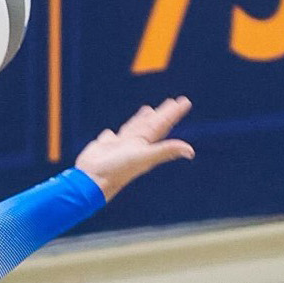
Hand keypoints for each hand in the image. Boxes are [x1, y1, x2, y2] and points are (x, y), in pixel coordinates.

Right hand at [74, 93, 194, 198]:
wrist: (92, 180)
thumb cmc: (117, 169)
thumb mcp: (144, 157)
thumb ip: (165, 151)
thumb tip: (191, 152)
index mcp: (145, 145)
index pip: (162, 125)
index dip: (173, 113)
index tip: (184, 102)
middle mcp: (134, 145)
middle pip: (151, 124)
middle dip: (161, 113)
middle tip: (172, 102)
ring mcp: (119, 146)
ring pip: (133, 128)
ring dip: (141, 120)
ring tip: (148, 110)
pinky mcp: (103, 146)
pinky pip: (110, 136)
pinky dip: (112, 133)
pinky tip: (111, 133)